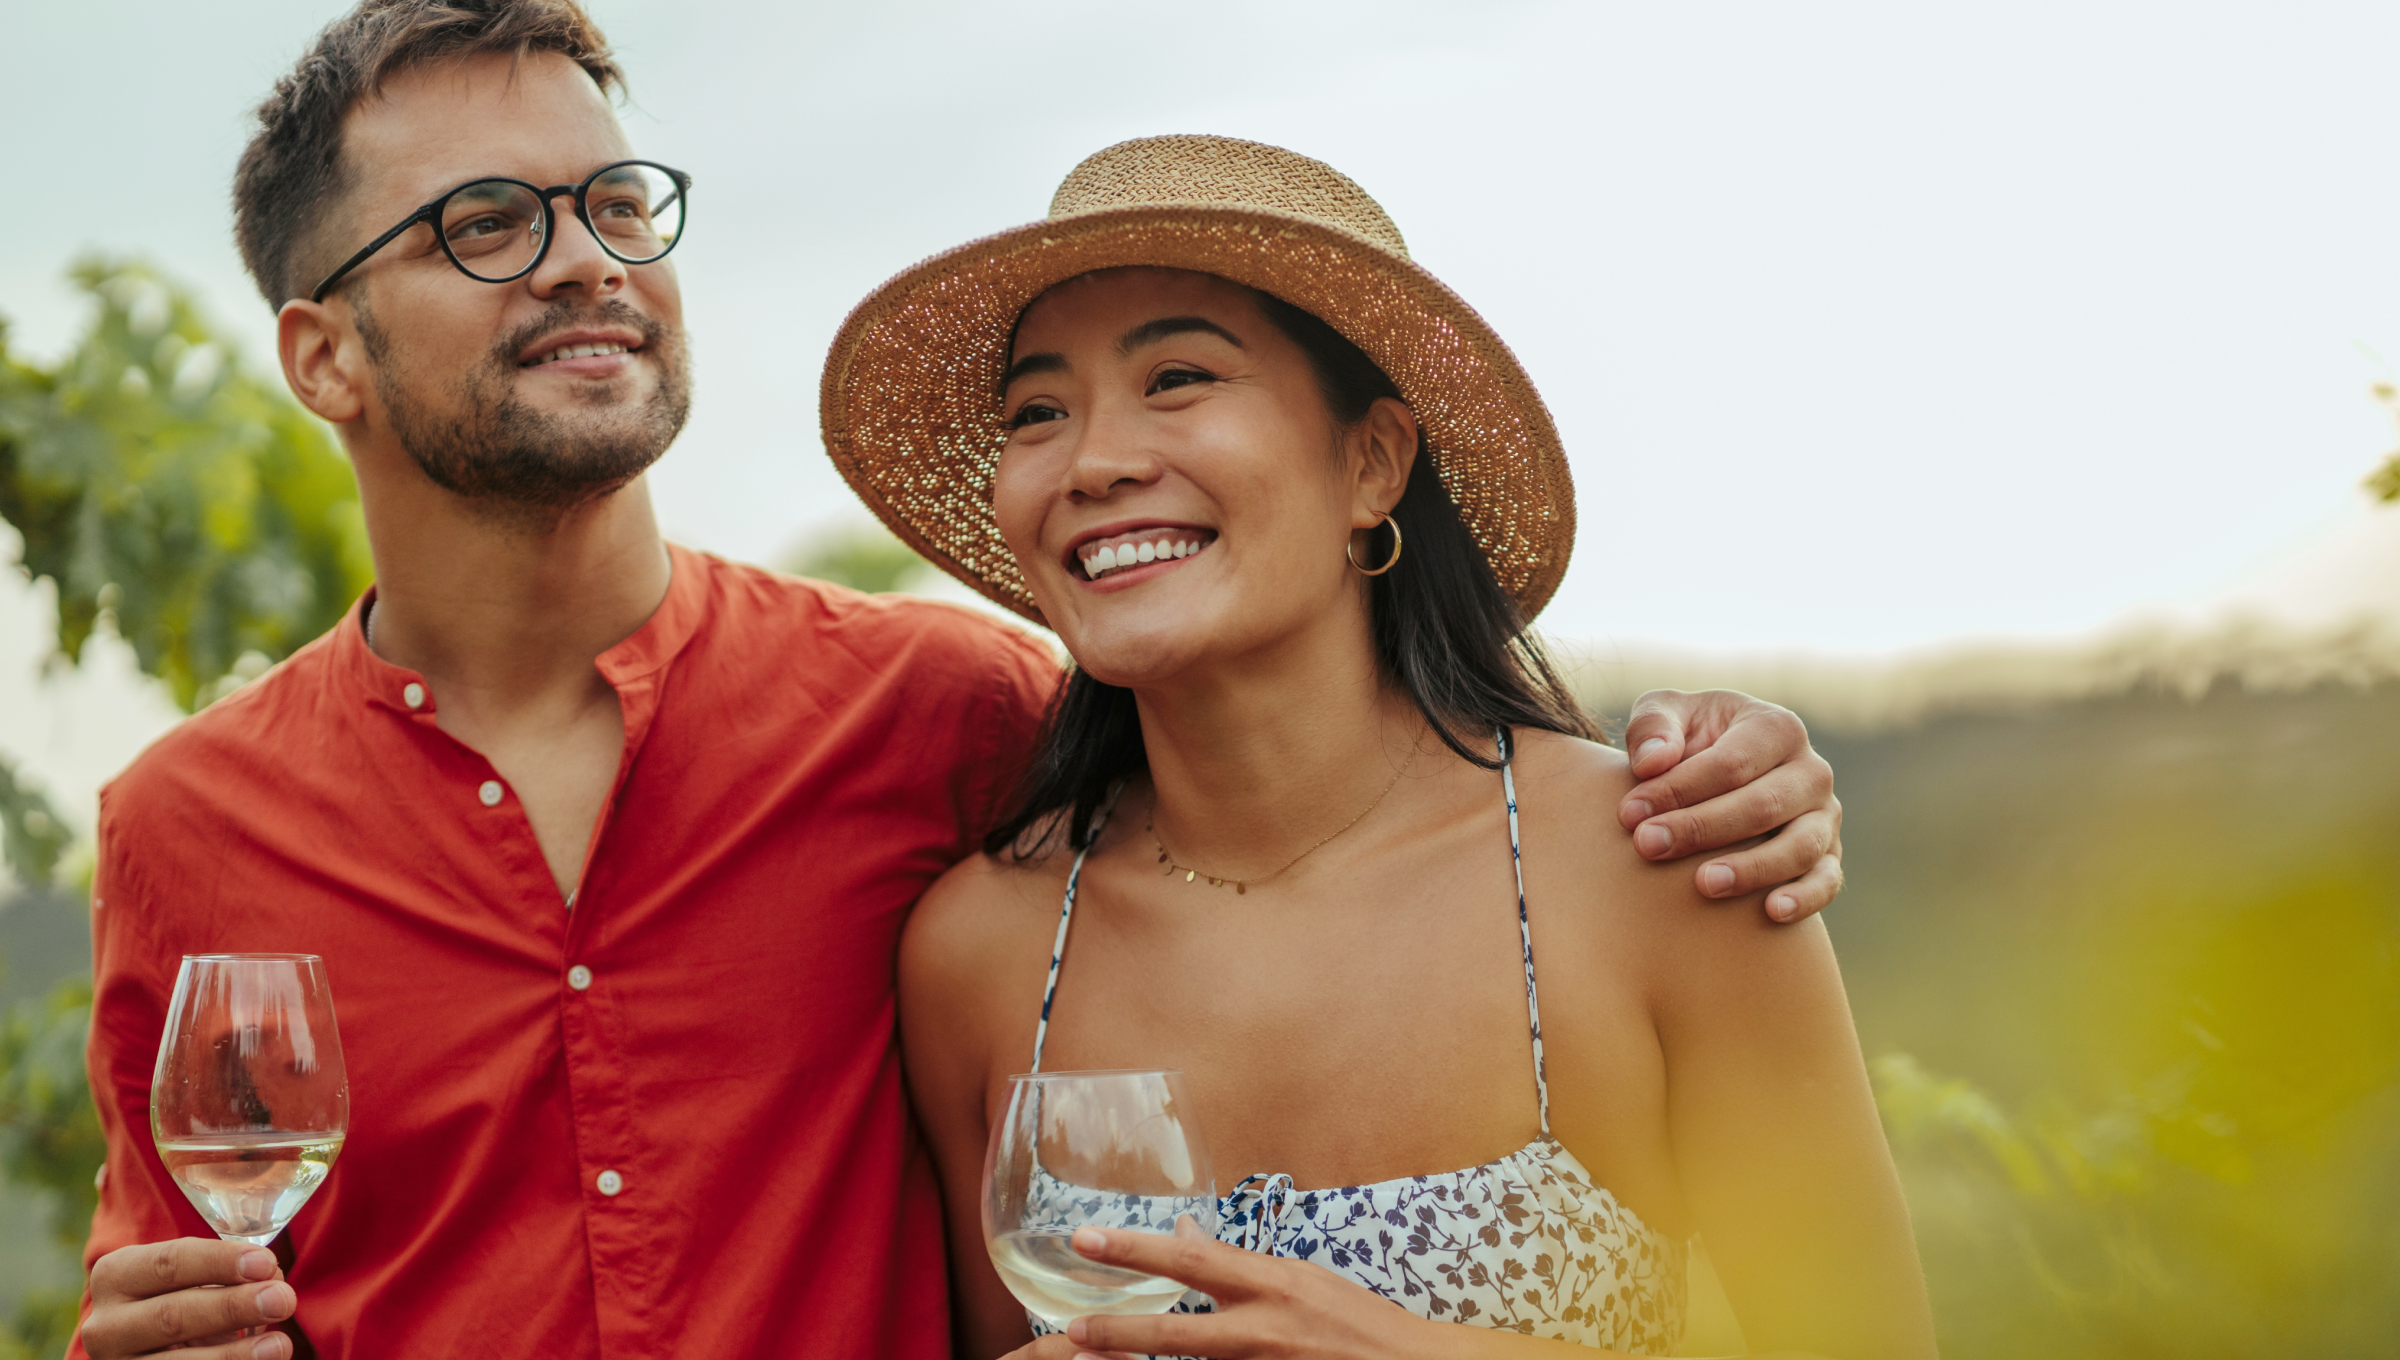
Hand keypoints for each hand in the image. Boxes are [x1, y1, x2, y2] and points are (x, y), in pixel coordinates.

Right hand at [80, 1239, 294, 1359]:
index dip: (218, 1262)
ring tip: (280, 1344)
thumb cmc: (185, 1295)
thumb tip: (272, 1279)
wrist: (154, 1345)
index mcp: (116, 1276)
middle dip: (232, 1307)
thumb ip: (227, 1272)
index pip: (167, 1263)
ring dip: (233, 1355)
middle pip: (171, 1315)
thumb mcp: (193, 1277)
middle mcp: (106, 1326)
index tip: (265, 1263)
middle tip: (282, 1300)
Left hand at [1046, 1225, 1426, 1359]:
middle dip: (1117, 1329)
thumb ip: (1237, 1264)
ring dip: (1146, 1359)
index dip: (1134, 1250)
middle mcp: (1264, 1328)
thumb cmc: (1355, 1319)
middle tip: (1068, 1326)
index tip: (1086, 1239)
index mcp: (1271, 1283)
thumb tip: (1184, 1235)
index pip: (1191, 1260)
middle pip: (1176, 1331)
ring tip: (1103, 1353)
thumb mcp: (1298, 1278)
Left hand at [1618, 689, 1843, 922]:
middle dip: (1701, 829)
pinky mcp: (1827, 856)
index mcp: (1776, 728)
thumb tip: (1652, 762)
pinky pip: (1826, 880)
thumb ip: (1652, 728)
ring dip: (1751, 869)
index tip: (1630, 813)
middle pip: (1762, 806)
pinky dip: (1806, 898)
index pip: (1730, 763)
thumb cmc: (1687, 741)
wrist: (1716, 775)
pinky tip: (1772, 912)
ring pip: (1799, 846)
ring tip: (1703, 884)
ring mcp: (1824, 817)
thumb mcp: (1667, 717)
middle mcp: (1811, 771)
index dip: (1679, 789)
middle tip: (1647, 846)